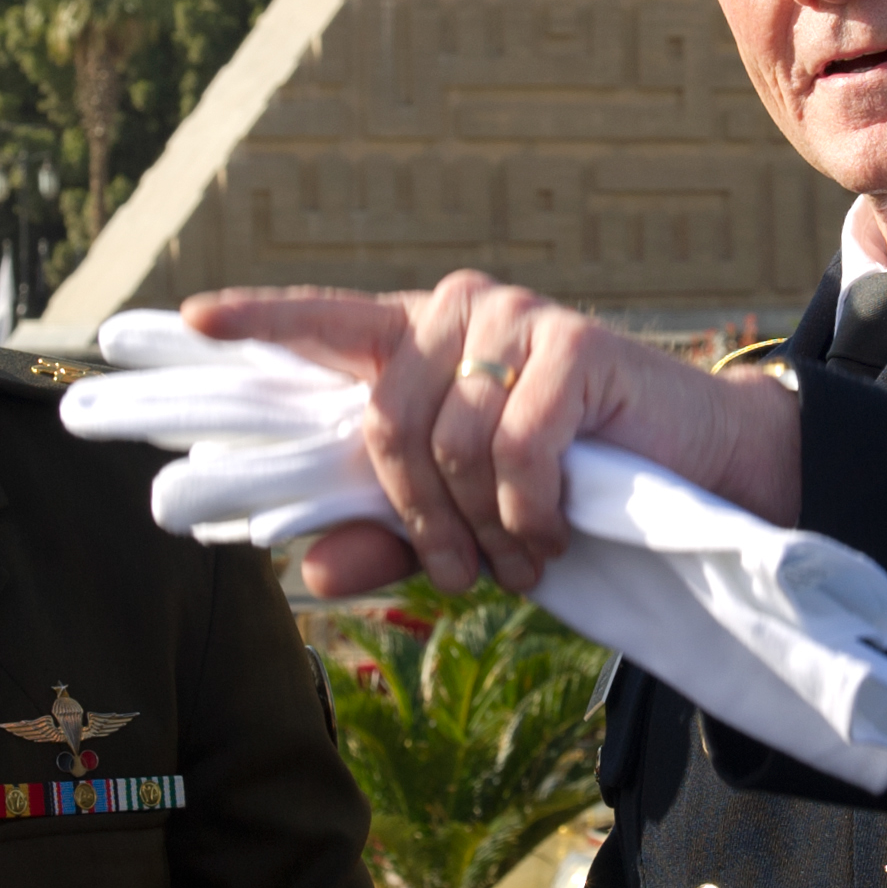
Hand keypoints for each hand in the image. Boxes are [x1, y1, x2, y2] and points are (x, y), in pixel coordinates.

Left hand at [186, 273, 801, 596]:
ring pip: (449, 444)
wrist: (696, 461)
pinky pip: (516, 450)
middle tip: (462, 576)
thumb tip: (306, 571)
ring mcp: (516, 319)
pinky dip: (529, 513)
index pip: (322, 321)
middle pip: (385, 424)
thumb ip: (387, 537)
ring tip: (521, 563)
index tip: (191, 321)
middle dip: (417, 518)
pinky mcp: (575, 345)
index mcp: (414, 339)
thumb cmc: (566, 485)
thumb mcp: (465, 521)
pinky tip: (552, 535)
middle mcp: (455, 311)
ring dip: (482, 529)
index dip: (258, 319)